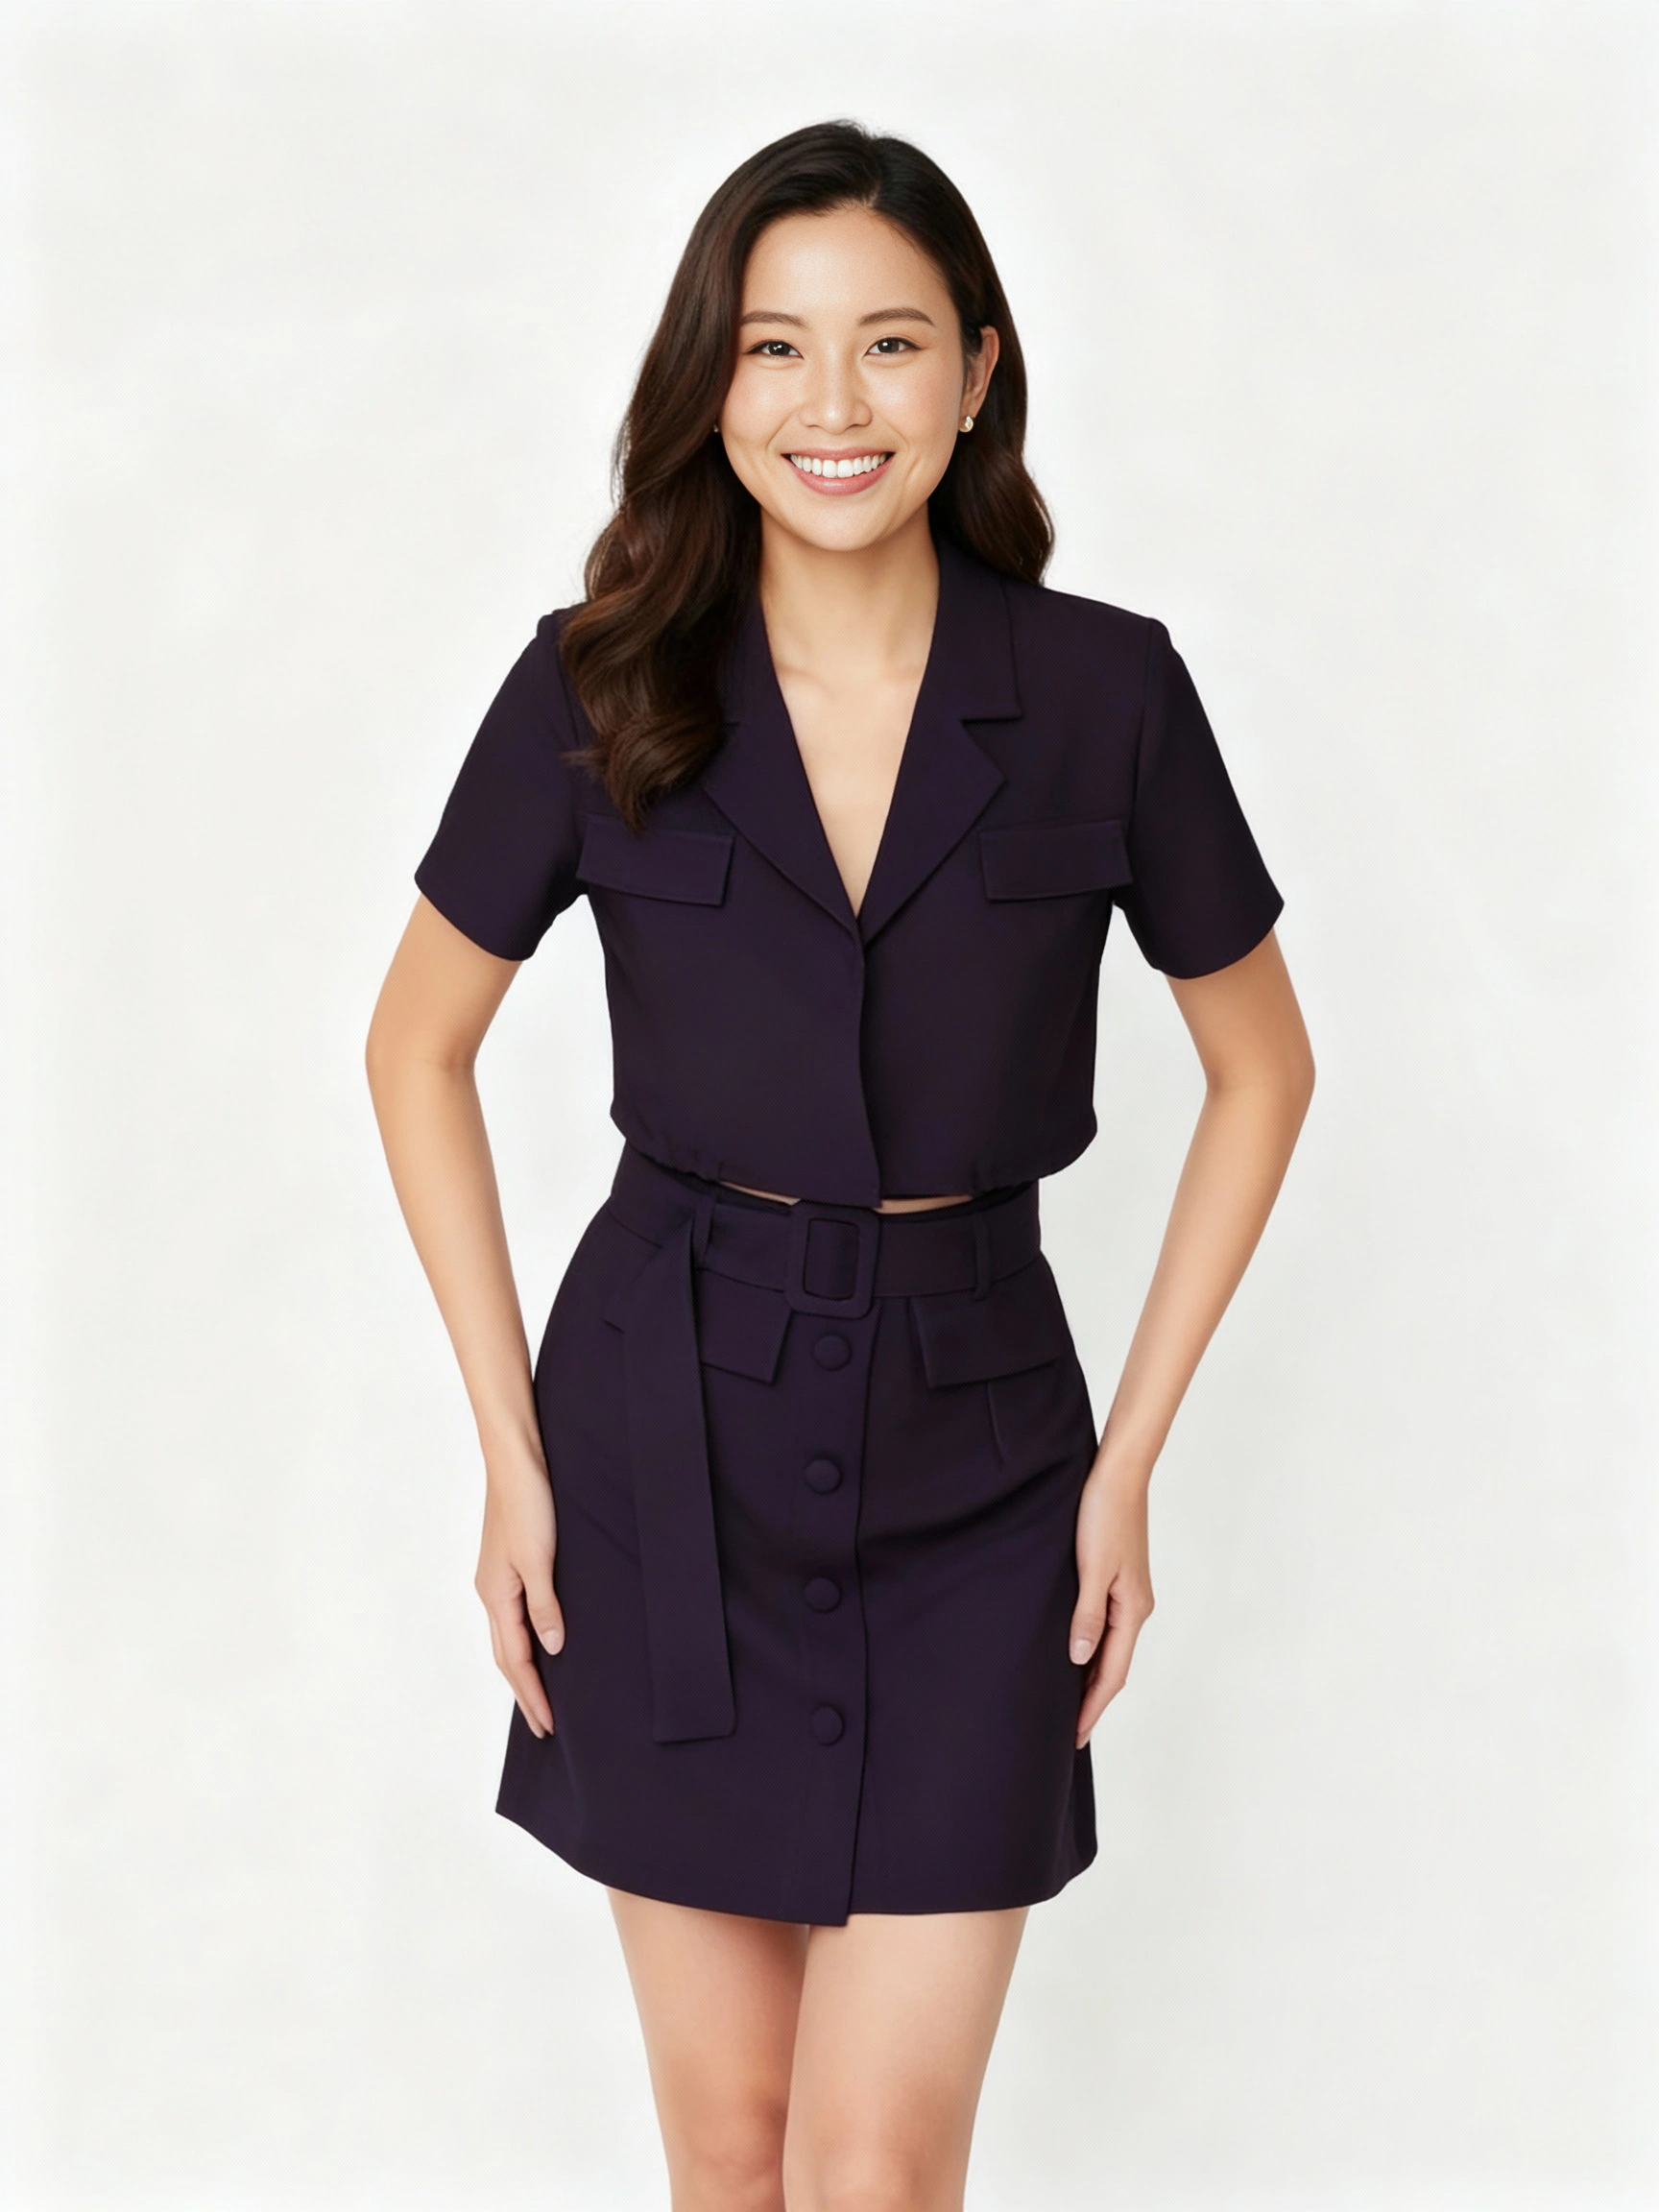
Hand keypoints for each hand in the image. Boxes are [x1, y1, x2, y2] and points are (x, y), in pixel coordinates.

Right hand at [475, 1455, 563, 1738]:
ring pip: (508, 1637)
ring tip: (540, 1696)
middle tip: (543, 1727)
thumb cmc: (528, 1501)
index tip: (548, 1726)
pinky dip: (525, 1640)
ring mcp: (499, 1577)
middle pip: (506, 1655)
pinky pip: (515, 1615)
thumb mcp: (540, 1556)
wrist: (517, 1457)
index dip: (533, 1694)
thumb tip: (553, 1648)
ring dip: (523, 1669)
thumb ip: (545, 1604)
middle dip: (524, 1692)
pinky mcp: (510, 1562)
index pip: (514, 1659)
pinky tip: (540, 1641)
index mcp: (496, 1594)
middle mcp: (492, 1591)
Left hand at [1069, 1467, 1154, 1746]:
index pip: (1112, 1673)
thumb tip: (1079, 1659)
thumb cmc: (1104, 1515)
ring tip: (1070, 1703)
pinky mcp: (1119, 1579)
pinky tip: (1077, 1654)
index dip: (1092, 1707)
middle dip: (1093, 1700)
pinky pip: (1107, 1628)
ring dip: (1092, 1677)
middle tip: (1069, 1731)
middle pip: (1114, 1667)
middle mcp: (1135, 1607)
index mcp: (1131, 1610)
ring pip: (1110, 1648)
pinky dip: (1093, 1650)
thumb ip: (1086, 1615)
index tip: (1075, 1736)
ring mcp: (1128, 1594)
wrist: (1118, 1475)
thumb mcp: (1091, 1567)